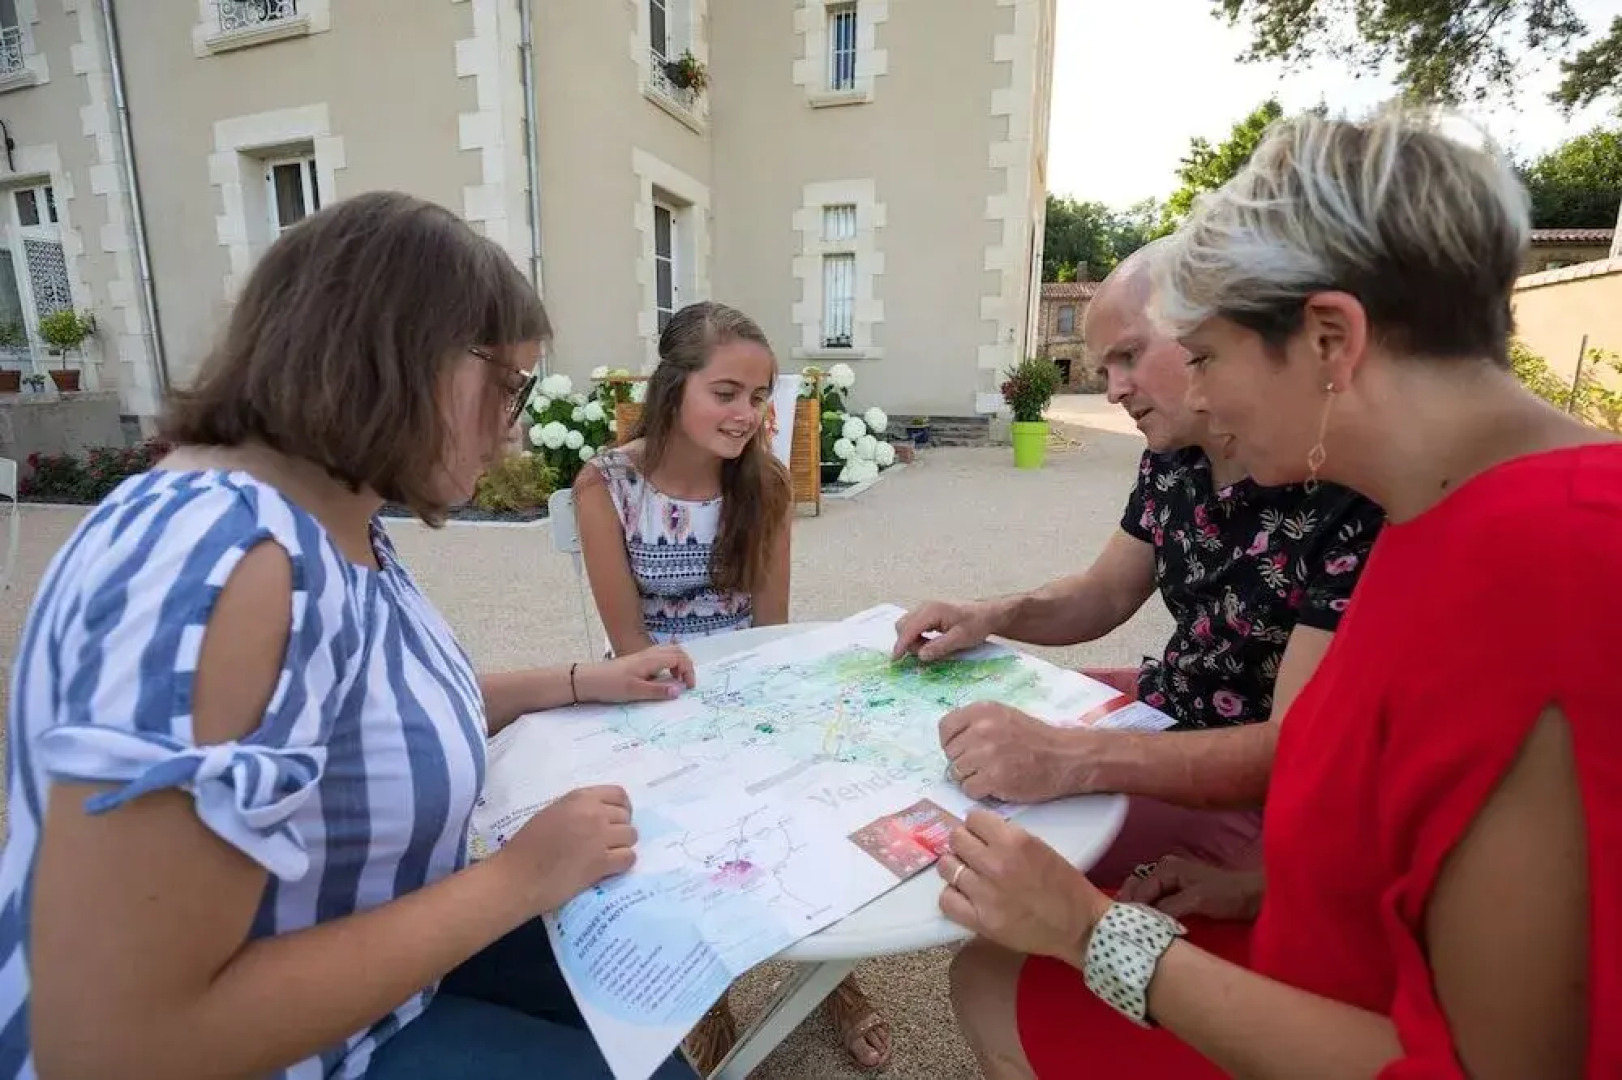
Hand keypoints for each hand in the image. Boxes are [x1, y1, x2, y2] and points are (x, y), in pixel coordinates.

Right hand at [494, 785, 637, 914]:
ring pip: (631, 837)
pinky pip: (628, 858)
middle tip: (608, 843)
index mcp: (580, 798)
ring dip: (623, 846)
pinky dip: (622, 864)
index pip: (619, 794)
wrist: (517, 876)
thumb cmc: (526, 846)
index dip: (622, 808)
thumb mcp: (552, 813)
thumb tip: (601, 814)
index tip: (617, 820)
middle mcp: (594, 813)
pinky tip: (609, 868)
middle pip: (626, 817)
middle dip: (620, 829)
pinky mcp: (601, 862)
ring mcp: (599, 837)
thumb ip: (578, 809)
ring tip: (608, 856)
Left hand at [576, 645, 696, 702]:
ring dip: (678, 663)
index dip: (688, 671)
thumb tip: (679, 691)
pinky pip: (660, 657)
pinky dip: (668, 664)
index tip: (689, 688)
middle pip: (676, 650)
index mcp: (651, 659)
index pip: (679, 657)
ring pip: (668, 652)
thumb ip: (658, 691)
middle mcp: (649, 654)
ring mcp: (642, 656)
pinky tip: (662, 678)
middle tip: (686, 682)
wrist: (587, 680)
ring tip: (676, 680)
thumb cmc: (610, 685)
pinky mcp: (637, 661)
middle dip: (686, 664)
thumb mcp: (635, 691)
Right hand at [892, 600, 1001, 662]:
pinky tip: (930, 642)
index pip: (909, 628)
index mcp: (932, 610)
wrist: (988, 613)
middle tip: (925, 654)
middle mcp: (926, 606)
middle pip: (903, 625)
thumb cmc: (977, 624)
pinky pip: (915, 624)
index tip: (895, 660)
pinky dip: (917, 635)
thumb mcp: (961, 638)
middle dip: (908, 642)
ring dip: (913, 640)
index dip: (901, 645)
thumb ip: (940, 646)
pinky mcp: (929, 612)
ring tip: (930, 649)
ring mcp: (926, 608)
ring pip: (907, 625)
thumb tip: (921, 655)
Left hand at [937, 809, 1108, 963]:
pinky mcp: (981, 920)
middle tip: (973, 853)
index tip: (980, 834)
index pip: (974, 818)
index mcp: (1014, 841)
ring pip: (948, 867)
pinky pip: (947, 900)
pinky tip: (965, 896)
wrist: (1080, 927)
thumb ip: (1008, 839)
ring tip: (968, 874)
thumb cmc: (1066, 887)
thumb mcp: (1040, 848)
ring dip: (956, 867)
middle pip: (957, 839)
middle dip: (964, 843)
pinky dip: (952, 895)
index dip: (976, 826)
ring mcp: (985, 893)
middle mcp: (995, 864)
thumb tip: (980, 834)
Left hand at [940, 702, 1078, 802]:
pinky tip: (996, 785)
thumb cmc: (1036, 739)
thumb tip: (951, 741)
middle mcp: (982, 728)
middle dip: (963, 762)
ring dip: (971, 778)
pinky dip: (980, 791)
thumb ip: (977, 723)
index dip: (951, 742)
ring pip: (956, 773)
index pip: (945, 727)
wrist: (1066, 757)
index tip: (962, 750)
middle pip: (950, 753)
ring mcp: (987, 753)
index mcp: (983, 710)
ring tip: (992, 774)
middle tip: (984, 764)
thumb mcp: (1004, 716)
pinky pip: (969, 789)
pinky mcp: (994, 777)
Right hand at [1116, 855, 1263, 921]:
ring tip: (1128, 928)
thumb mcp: (1197, 900)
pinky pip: (1153, 900)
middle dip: (1127, 905)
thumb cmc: (1227, 895)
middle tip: (1119, 928)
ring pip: (1142, 894)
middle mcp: (1164, 870)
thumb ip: (1169, 907)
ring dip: (1135, 909)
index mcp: (1167, 868)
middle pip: (1135, 888)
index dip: (1130, 909)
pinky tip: (1144, 924)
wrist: (1253, 897)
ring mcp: (1169, 880)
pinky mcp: (1176, 892)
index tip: (1122, 929)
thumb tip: (1144, 919)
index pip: (1139, 890)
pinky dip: (1146, 911)